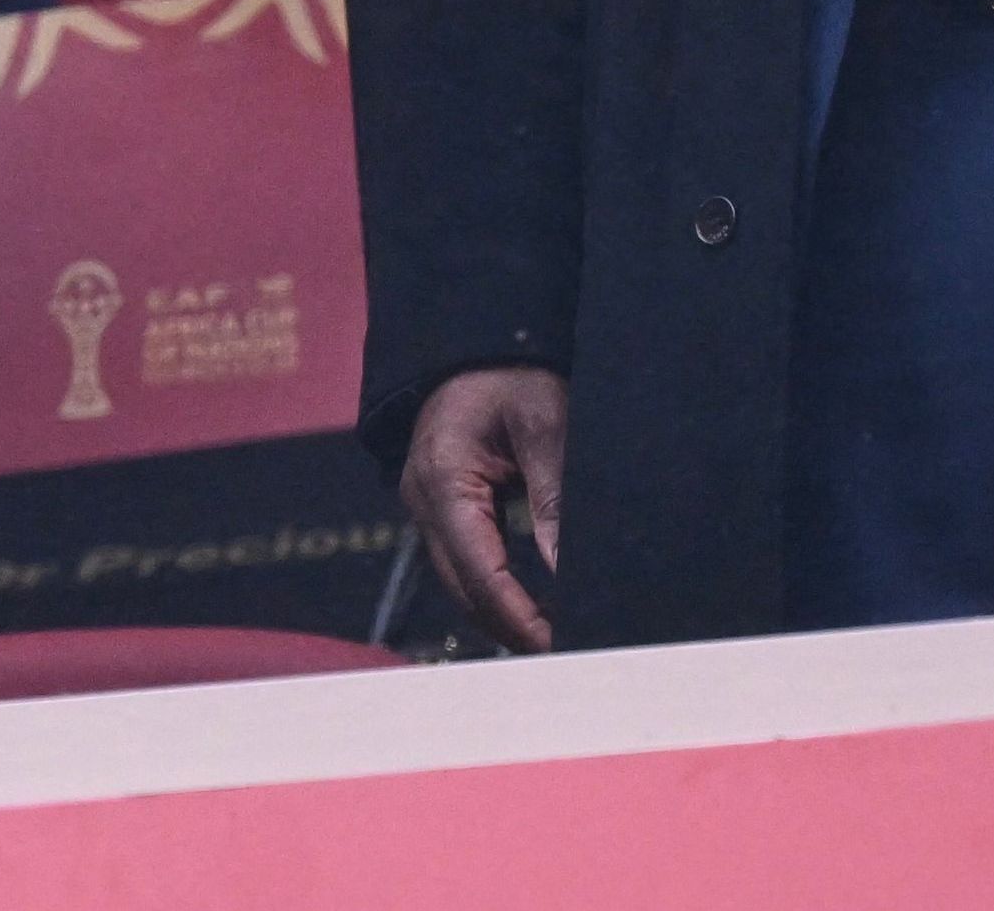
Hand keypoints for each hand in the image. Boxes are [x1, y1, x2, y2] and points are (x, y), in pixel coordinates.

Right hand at [399, 364, 567, 651]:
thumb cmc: (514, 373)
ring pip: (460, 582)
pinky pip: (464, 562)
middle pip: (462, 589)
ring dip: (503, 614)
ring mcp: (425, 505)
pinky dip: (497, 589)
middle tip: (570, 654)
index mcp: (443, 478)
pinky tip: (536, 604)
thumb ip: (555, 498)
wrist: (477, 338)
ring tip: (559, 637)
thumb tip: (568, 572)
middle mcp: (423, 499)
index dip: (519, 616)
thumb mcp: (546, 425)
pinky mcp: (440, 505)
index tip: (561, 646)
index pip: (479, 571)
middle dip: (511, 627)